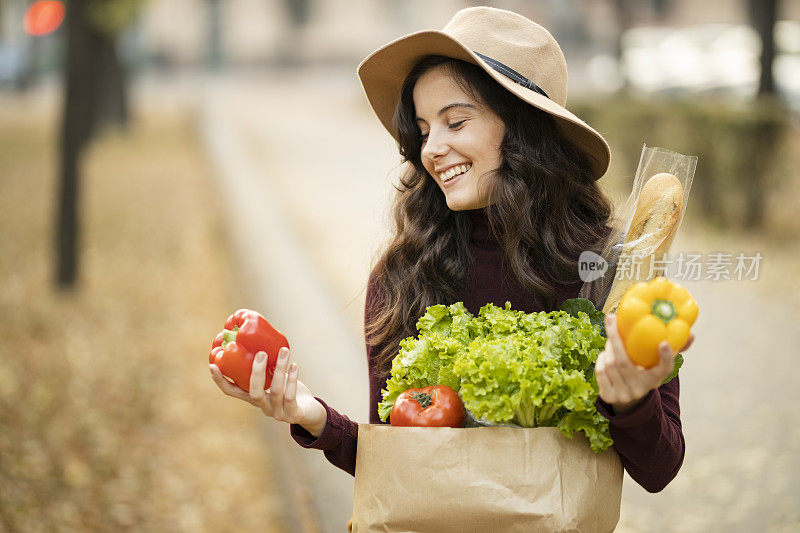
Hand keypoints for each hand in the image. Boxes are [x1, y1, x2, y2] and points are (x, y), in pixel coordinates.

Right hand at [209, 346, 327, 435]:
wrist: (310, 412)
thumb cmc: (289, 390)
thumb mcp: (275, 378)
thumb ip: (266, 366)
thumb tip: (258, 340)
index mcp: (254, 397)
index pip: (232, 392)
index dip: (221, 380)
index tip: (212, 365)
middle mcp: (262, 407)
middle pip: (254, 392)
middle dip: (257, 372)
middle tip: (261, 352)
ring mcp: (277, 413)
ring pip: (276, 391)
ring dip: (280, 369)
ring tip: (284, 351)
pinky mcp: (293, 415)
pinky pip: (290, 397)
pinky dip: (292, 380)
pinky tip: (295, 366)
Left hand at [595, 314, 694, 413]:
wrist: (630, 401)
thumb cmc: (646, 375)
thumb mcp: (659, 367)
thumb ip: (673, 350)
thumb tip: (691, 335)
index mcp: (655, 380)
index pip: (665, 370)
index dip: (666, 357)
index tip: (665, 343)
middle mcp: (639, 389)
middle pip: (625, 363)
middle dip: (615, 339)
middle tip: (611, 320)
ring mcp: (622, 395)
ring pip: (609, 364)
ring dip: (607, 348)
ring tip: (611, 340)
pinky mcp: (607, 396)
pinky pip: (600, 371)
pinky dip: (601, 359)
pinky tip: (605, 355)